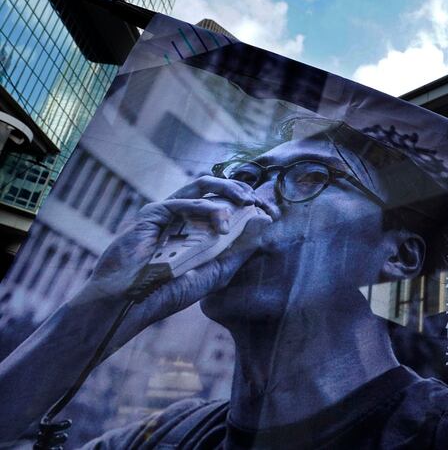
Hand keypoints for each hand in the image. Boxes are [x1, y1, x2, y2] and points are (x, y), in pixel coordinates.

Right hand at [82, 175, 276, 325]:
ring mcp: (169, 212)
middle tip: (261, 203)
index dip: (252, 203)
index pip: (230, 203)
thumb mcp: (216, 272)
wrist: (132, 303)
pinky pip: (184, 202)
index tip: (273, 212)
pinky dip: (206, 209)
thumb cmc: (170, 291)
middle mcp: (186, 215)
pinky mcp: (153, 213)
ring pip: (204, 185)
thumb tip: (264, 223)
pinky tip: (220, 226)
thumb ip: (239, 249)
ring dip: (229, 192)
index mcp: (201, 227)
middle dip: (244, 191)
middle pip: (219, 188)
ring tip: (245, 205)